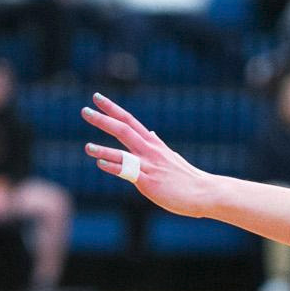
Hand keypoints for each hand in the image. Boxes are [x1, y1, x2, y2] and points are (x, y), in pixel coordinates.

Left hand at [81, 92, 218, 217]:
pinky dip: (114, 167)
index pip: (129, 120)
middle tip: (84, 111)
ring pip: (123, 153)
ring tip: (87, 147)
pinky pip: (128, 172)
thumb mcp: (170, 155)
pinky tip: (101, 164)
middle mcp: (150, 150)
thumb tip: (150, 133)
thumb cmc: (186, 177)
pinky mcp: (149, 181)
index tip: (97, 98)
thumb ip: (157, 145)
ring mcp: (149, 165)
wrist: (204, 192)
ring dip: (103, 149)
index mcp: (153, 143)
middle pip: (123, 129)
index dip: (112, 109)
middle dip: (103, 120)